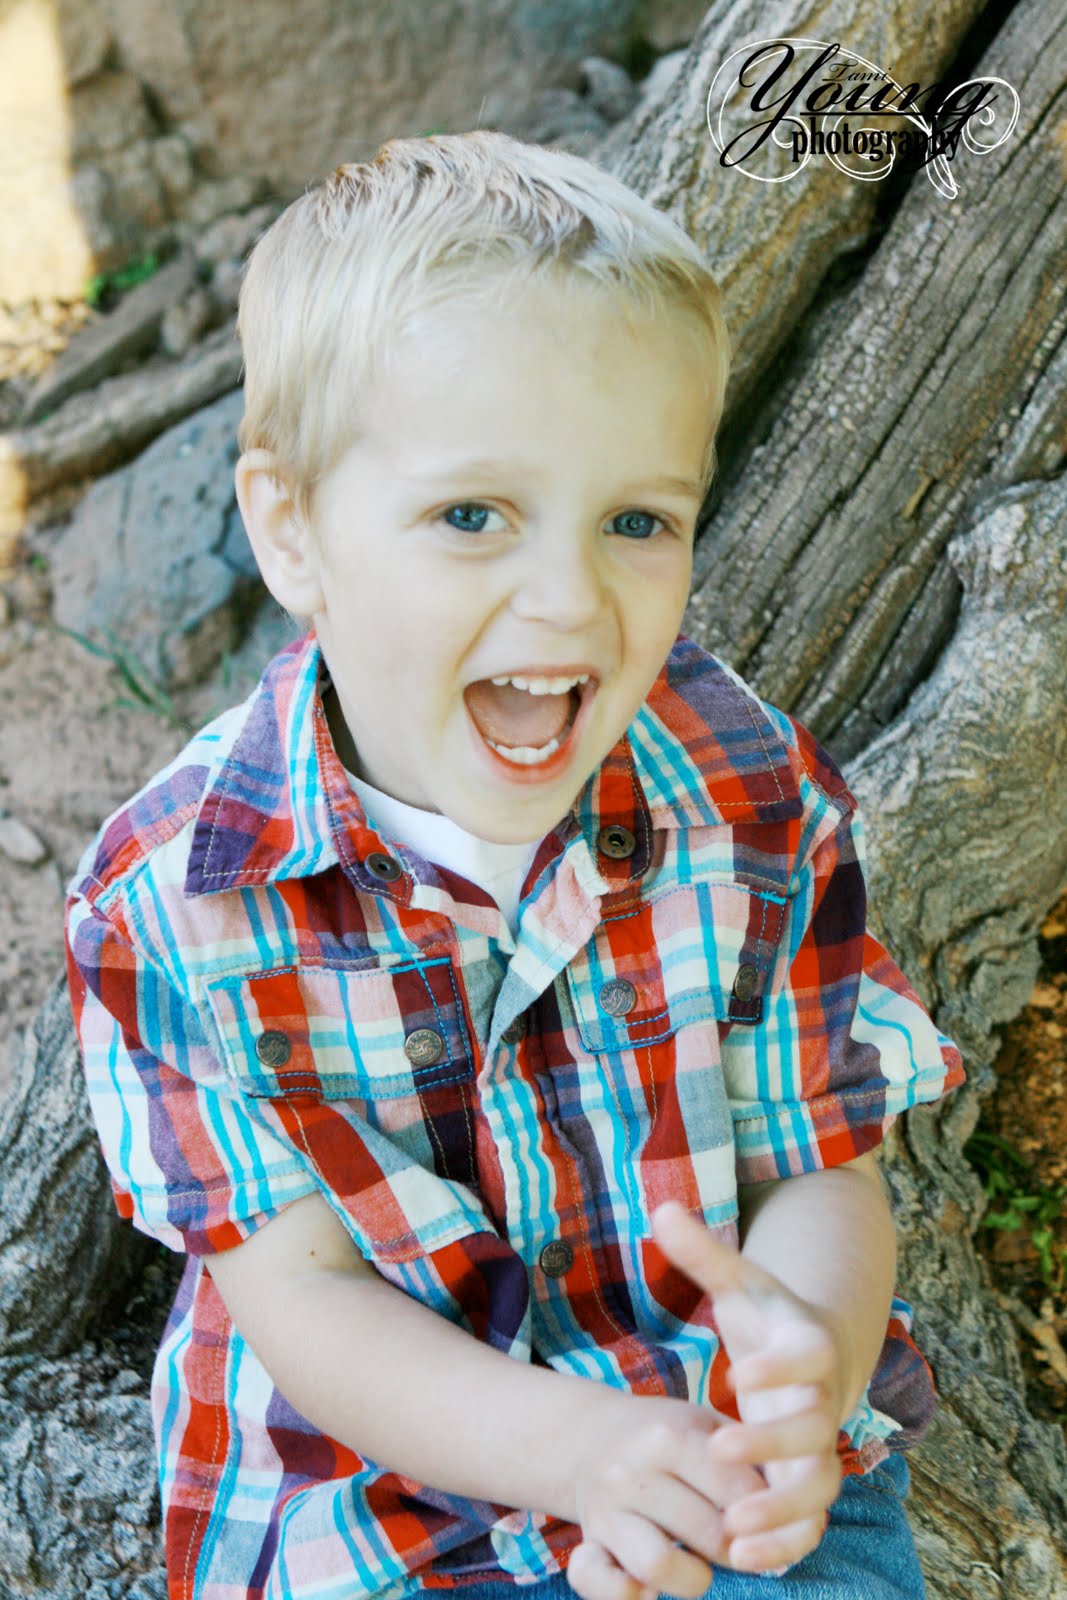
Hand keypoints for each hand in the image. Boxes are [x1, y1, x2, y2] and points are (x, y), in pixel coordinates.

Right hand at [566, 1391, 768, 1599]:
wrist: (590, 1433)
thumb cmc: (669, 1435)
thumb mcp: (708, 1427)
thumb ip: (753, 1464)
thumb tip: (805, 1521)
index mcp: (669, 1434)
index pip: (739, 1492)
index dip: (771, 1514)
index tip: (778, 1519)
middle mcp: (633, 1470)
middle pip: (710, 1533)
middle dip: (742, 1549)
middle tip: (747, 1544)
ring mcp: (606, 1507)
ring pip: (659, 1563)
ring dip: (695, 1577)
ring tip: (703, 1566)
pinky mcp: (589, 1539)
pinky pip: (597, 1581)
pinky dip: (625, 1595)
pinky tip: (649, 1591)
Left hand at [647, 1201, 846, 1576]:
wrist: (813, 1360)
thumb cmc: (769, 1319)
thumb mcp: (738, 1282)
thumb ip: (703, 1252)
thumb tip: (660, 1207)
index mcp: (809, 1345)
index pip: (808, 1355)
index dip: (781, 1365)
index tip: (740, 1372)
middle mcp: (823, 1400)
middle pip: (816, 1428)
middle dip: (771, 1442)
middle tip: (720, 1451)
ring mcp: (820, 1448)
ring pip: (819, 1487)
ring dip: (781, 1511)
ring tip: (732, 1530)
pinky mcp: (808, 1483)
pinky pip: (810, 1523)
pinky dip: (785, 1543)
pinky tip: (742, 1558)